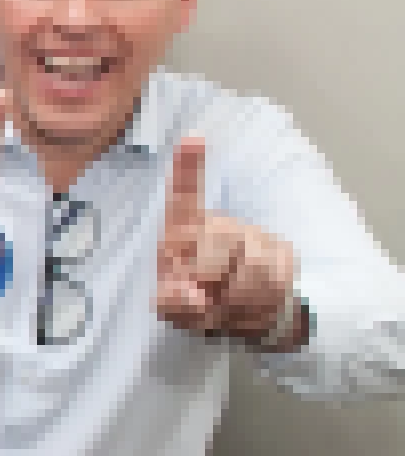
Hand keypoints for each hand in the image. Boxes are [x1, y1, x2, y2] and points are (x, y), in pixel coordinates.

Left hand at [153, 137, 299, 340]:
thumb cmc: (198, 300)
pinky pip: (276, 280)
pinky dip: (258, 305)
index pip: (184, 196)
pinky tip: (248, 309)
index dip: (188, 167)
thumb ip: (172, 302)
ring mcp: (254, 236)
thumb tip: (190, 295)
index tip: (192, 138)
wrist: (242, 317)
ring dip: (236, 298)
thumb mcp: (174, 307)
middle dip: (210, 275)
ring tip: (225, 308)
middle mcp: (220, 225)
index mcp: (184, 231)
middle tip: (205, 299)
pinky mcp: (283, 252)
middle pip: (221, 235)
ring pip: (253, 264)